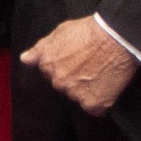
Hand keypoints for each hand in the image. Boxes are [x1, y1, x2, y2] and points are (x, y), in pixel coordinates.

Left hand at [21, 13, 138, 114]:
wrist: (115, 38)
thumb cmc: (89, 31)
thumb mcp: (59, 32)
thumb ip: (40, 48)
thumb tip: (25, 59)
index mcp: (47, 65)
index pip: (49, 72)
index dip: (63, 65)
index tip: (75, 60)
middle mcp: (58, 82)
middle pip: (63, 86)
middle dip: (73, 79)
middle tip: (89, 67)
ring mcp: (75, 94)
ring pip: (78, 97)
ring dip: (86, 90)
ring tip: (100, 75)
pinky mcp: (92, 103)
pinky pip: (95, 109)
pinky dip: (100, 103)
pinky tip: (106, 89)